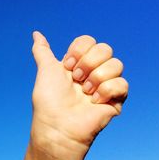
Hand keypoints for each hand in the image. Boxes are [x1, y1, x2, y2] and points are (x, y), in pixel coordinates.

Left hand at [22, 32, 127, 159]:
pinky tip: (94, 101)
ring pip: (116, 64)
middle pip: (105, 48)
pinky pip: (122, 83)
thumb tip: (36, 33)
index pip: (89, 41)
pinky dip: (106, 90)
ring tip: (85, 92)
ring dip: (97, 77)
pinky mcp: (115, 99)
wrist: (57, 125)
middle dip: (88, 62)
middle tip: (76, 79)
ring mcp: (105, 84)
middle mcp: (93, 71)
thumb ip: (42, 51)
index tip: (67, 67)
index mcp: (78, 63)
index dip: (78, 50)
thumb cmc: (48, 100)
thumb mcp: (45, 70)